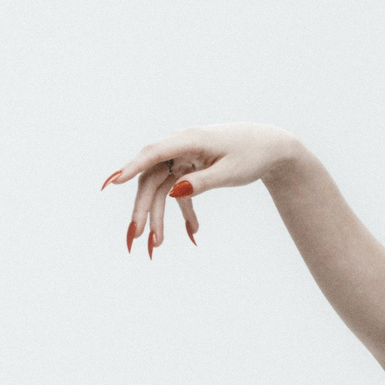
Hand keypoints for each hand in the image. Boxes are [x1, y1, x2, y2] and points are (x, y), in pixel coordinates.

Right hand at [100, 122, 302, 254]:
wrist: (269, 147)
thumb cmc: (252, 154)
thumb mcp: (231, 171)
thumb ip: (203, 182)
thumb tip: (175, 193)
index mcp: (189, 140)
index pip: (154, 154)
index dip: (133, 168)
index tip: (115, 183)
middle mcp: (180, 147)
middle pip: (153, 179)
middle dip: (143, 209)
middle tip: (136, 237)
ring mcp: (183, 158)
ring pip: (162, 189)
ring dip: (159, 216)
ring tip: (158, 244)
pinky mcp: (190, 168)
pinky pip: (179, 192)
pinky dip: (185, 212)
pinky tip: (193, 233)